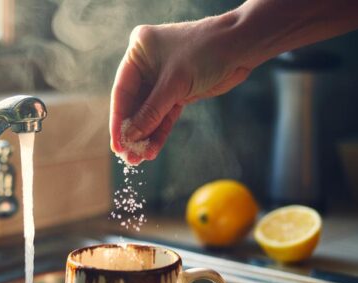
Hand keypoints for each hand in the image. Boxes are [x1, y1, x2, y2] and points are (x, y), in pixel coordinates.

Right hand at [110, 14, 252, 164]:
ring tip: (138, 159)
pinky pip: (164, 116)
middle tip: (126, 156)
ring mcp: (163, 79)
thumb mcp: (175, 82)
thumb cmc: (206, 51)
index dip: (118, 119)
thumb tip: (130, 137)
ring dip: (145, 136)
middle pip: (134, 104)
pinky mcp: (178, 92)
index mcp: (139, 50)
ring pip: (149, 113)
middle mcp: (147, 64)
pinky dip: (159, 132)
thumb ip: (151, 111)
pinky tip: (152, 150)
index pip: (121, 90)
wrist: (241, 48)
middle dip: (132, 131)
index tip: (116, 144)